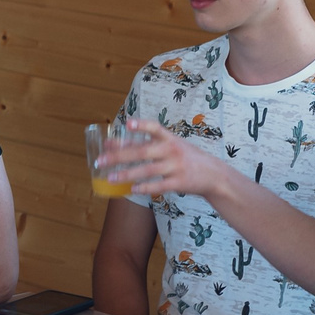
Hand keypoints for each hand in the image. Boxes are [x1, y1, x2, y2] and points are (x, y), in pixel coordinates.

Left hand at [98, 120, 228, 201]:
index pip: (154, 128)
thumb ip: (142, 143)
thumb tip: (111, 143)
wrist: (213, 174)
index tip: (127, 124)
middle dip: (119, 156)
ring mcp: (176, 166)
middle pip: (142, 152)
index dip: (141, 125)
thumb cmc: (184, 156)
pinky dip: (145, 187)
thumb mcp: (169, 145)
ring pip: (148, 170)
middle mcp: (172, 150)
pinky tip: (132, 189)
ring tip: (110, 178)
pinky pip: (160, 186)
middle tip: (100, 161)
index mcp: (169, 138)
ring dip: (127, 174)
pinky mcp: (180, 182)